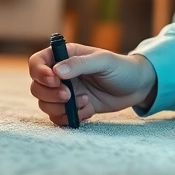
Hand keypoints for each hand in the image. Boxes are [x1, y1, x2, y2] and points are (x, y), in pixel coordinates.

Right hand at [28, 43, 156, 125]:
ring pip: (45, 104)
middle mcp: (61, 74)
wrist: (137, 87)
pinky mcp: (72, 107)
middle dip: (51, 94)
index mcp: (65, 56)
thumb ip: (79, 64)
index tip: (54, 81)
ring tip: (85, 102)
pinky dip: (69, 117)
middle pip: (37, 86)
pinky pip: (58, 117)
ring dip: (61, 107)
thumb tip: (57, 71)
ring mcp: (66, 92)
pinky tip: (88, 111)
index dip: (40, 73)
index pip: (37, 62)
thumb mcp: (103, 61)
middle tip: (69, 95)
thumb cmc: (121, 68)